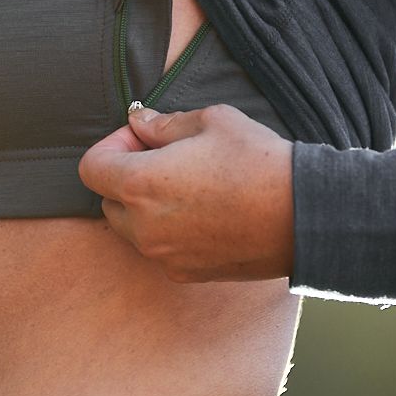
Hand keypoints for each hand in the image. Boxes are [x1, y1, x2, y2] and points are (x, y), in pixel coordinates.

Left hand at [78, 104, 294, 282]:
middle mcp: (143, 227)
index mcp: (140, 185)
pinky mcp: (186, 274)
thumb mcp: (211, 121)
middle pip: (108, 201)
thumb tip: (139, 123)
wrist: (304, 216)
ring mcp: (164, 256)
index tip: (142, 137)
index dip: (111, 145)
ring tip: (187, 184)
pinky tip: (204, 210)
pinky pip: (160, 248)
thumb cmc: (258, 162)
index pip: (91, 167)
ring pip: (132, 228)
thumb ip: (164, 124)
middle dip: (126, 176)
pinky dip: (168, 230)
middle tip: (164, 156)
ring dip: (145, 206)